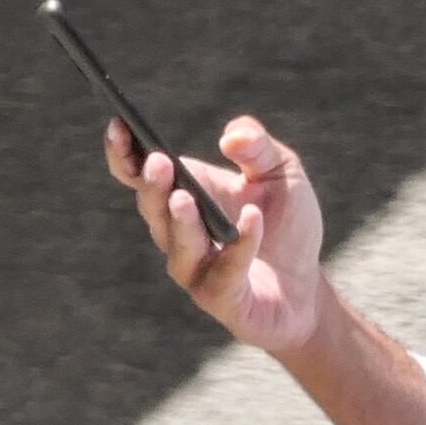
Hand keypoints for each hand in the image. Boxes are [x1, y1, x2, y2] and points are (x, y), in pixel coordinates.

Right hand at [105, 114, 328, 353]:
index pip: (138, 174)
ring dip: (181, 221)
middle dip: (153, 185)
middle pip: (154, 209)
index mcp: (182, 195)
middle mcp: (178, 235)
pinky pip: (226, 272)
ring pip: (179, 246)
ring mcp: (196, 271)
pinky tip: (251, 219)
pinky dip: (240, 246)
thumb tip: (232, 137)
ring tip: (185, 197)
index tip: (118, 124)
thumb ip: (258, 147)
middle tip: (158, 162)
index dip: (124, 153)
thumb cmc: (285, 224)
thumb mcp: (281, 172)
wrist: (307, 285)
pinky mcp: (223, 300)